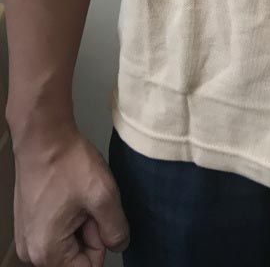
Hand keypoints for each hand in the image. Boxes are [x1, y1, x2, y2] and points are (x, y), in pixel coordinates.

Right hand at [12, 123, 129, 266]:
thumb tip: (119, 245)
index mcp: (47, 252)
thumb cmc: (67, 162)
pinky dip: (69, 215)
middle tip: (87, 201)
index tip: (97, 216)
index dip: (100, 240)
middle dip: (89, 231)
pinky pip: (57, 230)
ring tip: (77, 195)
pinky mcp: (29, 224)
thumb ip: (116, 229)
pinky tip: (68, 193)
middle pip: (76, 257)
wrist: (43, 137)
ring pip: (68, 242)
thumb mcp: (104, 195)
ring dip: (80, 222)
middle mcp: (31, 251)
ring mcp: (28, 238)